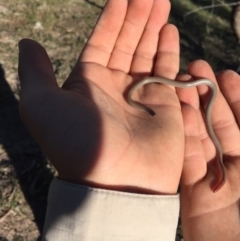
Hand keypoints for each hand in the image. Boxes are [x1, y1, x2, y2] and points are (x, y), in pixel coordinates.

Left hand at [18, 0, 183, 193]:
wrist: (113, 180)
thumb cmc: (76, 142)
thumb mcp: (41, 104)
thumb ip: (36, 72)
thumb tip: (27, 42)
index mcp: (88, 83)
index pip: (102, 43)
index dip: (111, 19)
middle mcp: (114, 87)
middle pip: (127, 44)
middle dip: (136, 17)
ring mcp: (141, 95)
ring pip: (147, 53)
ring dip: (153, 28)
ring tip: (160, 1)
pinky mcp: (164, 104)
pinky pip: (167, 72)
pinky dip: (168, 51)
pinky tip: (169, 30)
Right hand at [177, 60, 239, 239]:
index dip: (236, 96)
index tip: (226, 74)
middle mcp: (234, 162)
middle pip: (219, 123)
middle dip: (210, 96)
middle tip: (197, 69)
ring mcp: (212, 174)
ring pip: (201, 135)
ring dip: (192, 110)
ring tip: (183, 84)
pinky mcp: (192, 187)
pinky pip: (189, 157)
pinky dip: (185, 136)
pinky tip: (182, 114)